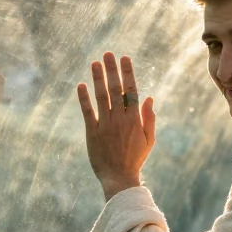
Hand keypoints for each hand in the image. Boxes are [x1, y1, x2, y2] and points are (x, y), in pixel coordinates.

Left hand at [77, 52, 155, 200]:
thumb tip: (148, 97)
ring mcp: (105, 125)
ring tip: (95, 63)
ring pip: (101, 97)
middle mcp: (120, 119)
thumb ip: (149, 118)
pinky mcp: (92, 132)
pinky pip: (88, 112)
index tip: (125, 58)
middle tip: (108, 54)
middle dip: (112, 70)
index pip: (131, 90)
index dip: (127, 73)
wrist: (119, 178)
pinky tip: (81, 85)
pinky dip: (84, 98)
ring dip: (98, 78)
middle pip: (115, 89)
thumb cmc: (135, 159)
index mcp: (135, 119)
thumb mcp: (148, 139)